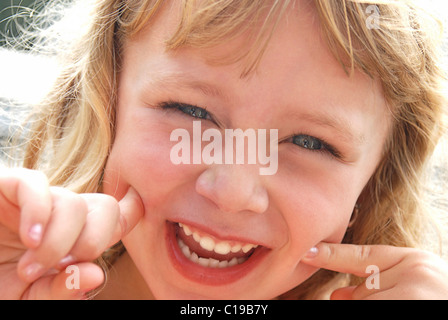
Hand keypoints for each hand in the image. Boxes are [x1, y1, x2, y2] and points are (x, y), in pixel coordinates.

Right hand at [0, 168, 143, 298]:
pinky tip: (30, 240)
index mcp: (75, 237)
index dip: (131, 211)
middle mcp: (62, 215)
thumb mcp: (28, 300)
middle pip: (105, 208)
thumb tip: (94, 274)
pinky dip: (39, 214)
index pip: (116, 216)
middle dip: (93, 240)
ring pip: (73, 202)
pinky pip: (36, 185)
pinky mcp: (8, 187)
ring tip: (29, 268)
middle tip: (60, 266)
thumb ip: (61, 292)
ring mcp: (38, 201)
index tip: (138, 208)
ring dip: (57, 242)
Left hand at [301, 242, 447, 299]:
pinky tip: (399, 297)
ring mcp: (418, 299)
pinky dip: (375, 305)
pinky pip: (377, 308)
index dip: (331, 255)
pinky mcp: (415, 310)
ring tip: (401, 297)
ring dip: (369, 305)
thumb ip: (378, 283)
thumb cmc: (439, 292)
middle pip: (362, 294)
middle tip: (383, 297)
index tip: (305, 252)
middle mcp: (416, 278)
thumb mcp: (416, 280)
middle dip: (362, 302)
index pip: (363, 255)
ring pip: (366, 305)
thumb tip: (336, 295)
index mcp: (414, 262)